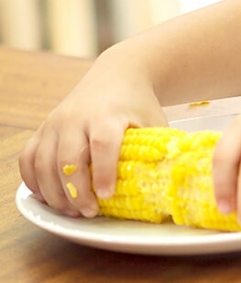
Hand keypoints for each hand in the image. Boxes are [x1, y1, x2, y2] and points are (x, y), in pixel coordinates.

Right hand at [18, 59, 165, 218]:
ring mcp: (56, 123)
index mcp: (107, 115)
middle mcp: (76, 118)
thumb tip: (166, 180)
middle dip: (76, 190)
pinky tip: (48, 197)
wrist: (117, 75)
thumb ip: (158, 148)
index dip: (103, 172)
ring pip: (44, 162)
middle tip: (89, 212)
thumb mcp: (154, 121)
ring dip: (55, 192)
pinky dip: (34, 181)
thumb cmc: (138, 103)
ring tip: (73, 212)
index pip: (103, 144)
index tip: (107, 195)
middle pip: (68, 157)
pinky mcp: (43, 129)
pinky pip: (28, 158)